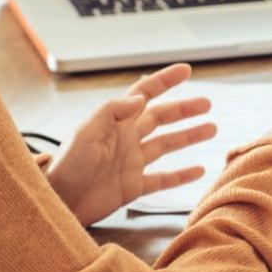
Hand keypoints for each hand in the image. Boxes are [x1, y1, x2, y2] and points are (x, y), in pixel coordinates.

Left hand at [47, 64, 217, 225]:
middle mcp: (126, 138)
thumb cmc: (67, 165)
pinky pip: (163, 179)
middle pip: (161, 118)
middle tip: (207, 103)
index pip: (145, 93)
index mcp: (115, 121)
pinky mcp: (133, 186)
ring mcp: (131, 162)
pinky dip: (181, 175)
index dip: (165, 81)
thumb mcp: (86, 133)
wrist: (59, 201)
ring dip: (188, 136)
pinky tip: (198, 170)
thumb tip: (140, 97)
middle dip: (184, 110)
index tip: (186, 70)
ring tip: (211, 129)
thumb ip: (112, 112)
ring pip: (167, 145)